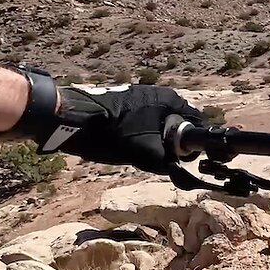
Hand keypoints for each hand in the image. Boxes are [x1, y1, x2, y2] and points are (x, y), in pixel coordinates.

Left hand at [25, 84, 201, 173]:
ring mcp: (139, 94)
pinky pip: (144, 120)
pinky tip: (130, 145)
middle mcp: (159, 93)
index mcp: (171, 100)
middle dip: (175, 142)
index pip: (196, 122)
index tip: (189, 159)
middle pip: (178, 122)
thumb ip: (170, 164)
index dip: (196, 143)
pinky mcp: (124, 100)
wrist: (73, 118)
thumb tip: (183, 176)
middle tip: (168, 161)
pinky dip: (144, 133)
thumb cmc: (114, 134)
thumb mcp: (147, 155)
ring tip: (147, 155)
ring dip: (158, 139)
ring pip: (160, 122)